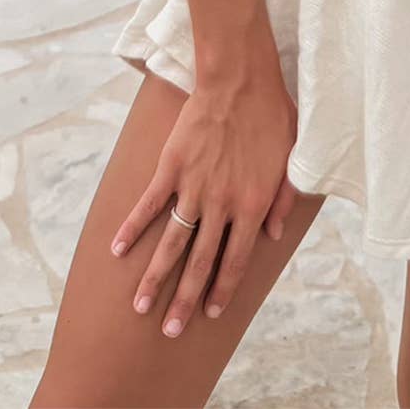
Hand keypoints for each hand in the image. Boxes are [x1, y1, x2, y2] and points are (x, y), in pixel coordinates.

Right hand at [109, 73, 298, 336]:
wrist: (240, 80)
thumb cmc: (272, 114)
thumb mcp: (291, 159)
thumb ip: (284, 200)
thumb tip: (275, 235)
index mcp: (253, 205)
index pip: (235, 260)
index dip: (222, 288)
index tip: (210, 312)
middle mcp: (222, 204)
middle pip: (200, 262)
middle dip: (184, 300)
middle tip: (170, 330)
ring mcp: (193, 187)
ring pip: (171, 243)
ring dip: (155, 278)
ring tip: (140, 306)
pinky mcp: (171, 167)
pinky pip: (148, 205)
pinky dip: (132, 228)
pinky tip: (117, 250)